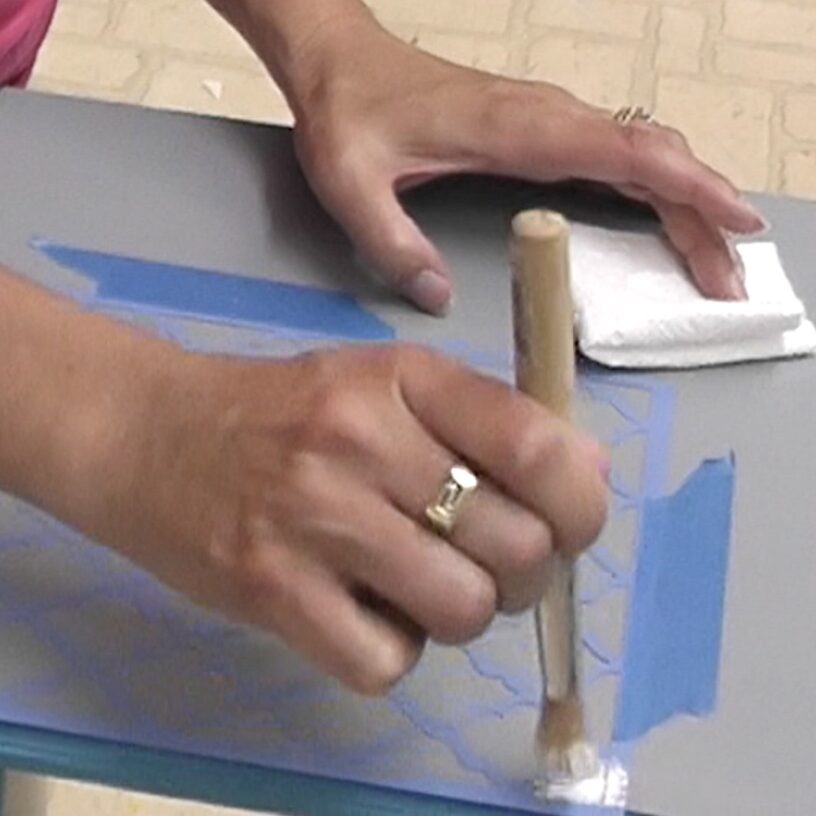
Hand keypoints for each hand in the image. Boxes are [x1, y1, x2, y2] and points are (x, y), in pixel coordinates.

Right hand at [91, 343, 606, 693]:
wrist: (152, 435)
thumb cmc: (285, 411)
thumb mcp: (387, 386)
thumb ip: (485, 424)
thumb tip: (588, 477)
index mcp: (404, 377)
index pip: (535, 444)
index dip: (582, 501)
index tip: (573, 522)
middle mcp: (362, 439)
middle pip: (515, 545)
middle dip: (523, 571)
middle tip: (486, 559)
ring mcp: (314, 518)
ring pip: (462, 610)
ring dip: (460, 611)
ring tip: (418, 583)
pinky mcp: (272, 591)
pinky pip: (388, 663)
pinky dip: (393, 649)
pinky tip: (363, 610)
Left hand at [287, 18, 765, 314]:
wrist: (338, 56)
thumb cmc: (348, 109)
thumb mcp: (350, 183)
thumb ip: (392, 243)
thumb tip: (439, 296)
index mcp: (514, 128)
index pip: (624, 152)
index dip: (688, 185)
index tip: (736, 218)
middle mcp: (544, 117)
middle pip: (651, 159)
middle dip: (702, 214)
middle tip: (729, 279)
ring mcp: (546, 120)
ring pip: (642, 156)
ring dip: (686, 203)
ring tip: (716, 260)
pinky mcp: (539, 129)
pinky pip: (617, 156)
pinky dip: (655, 187)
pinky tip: (670, 217)